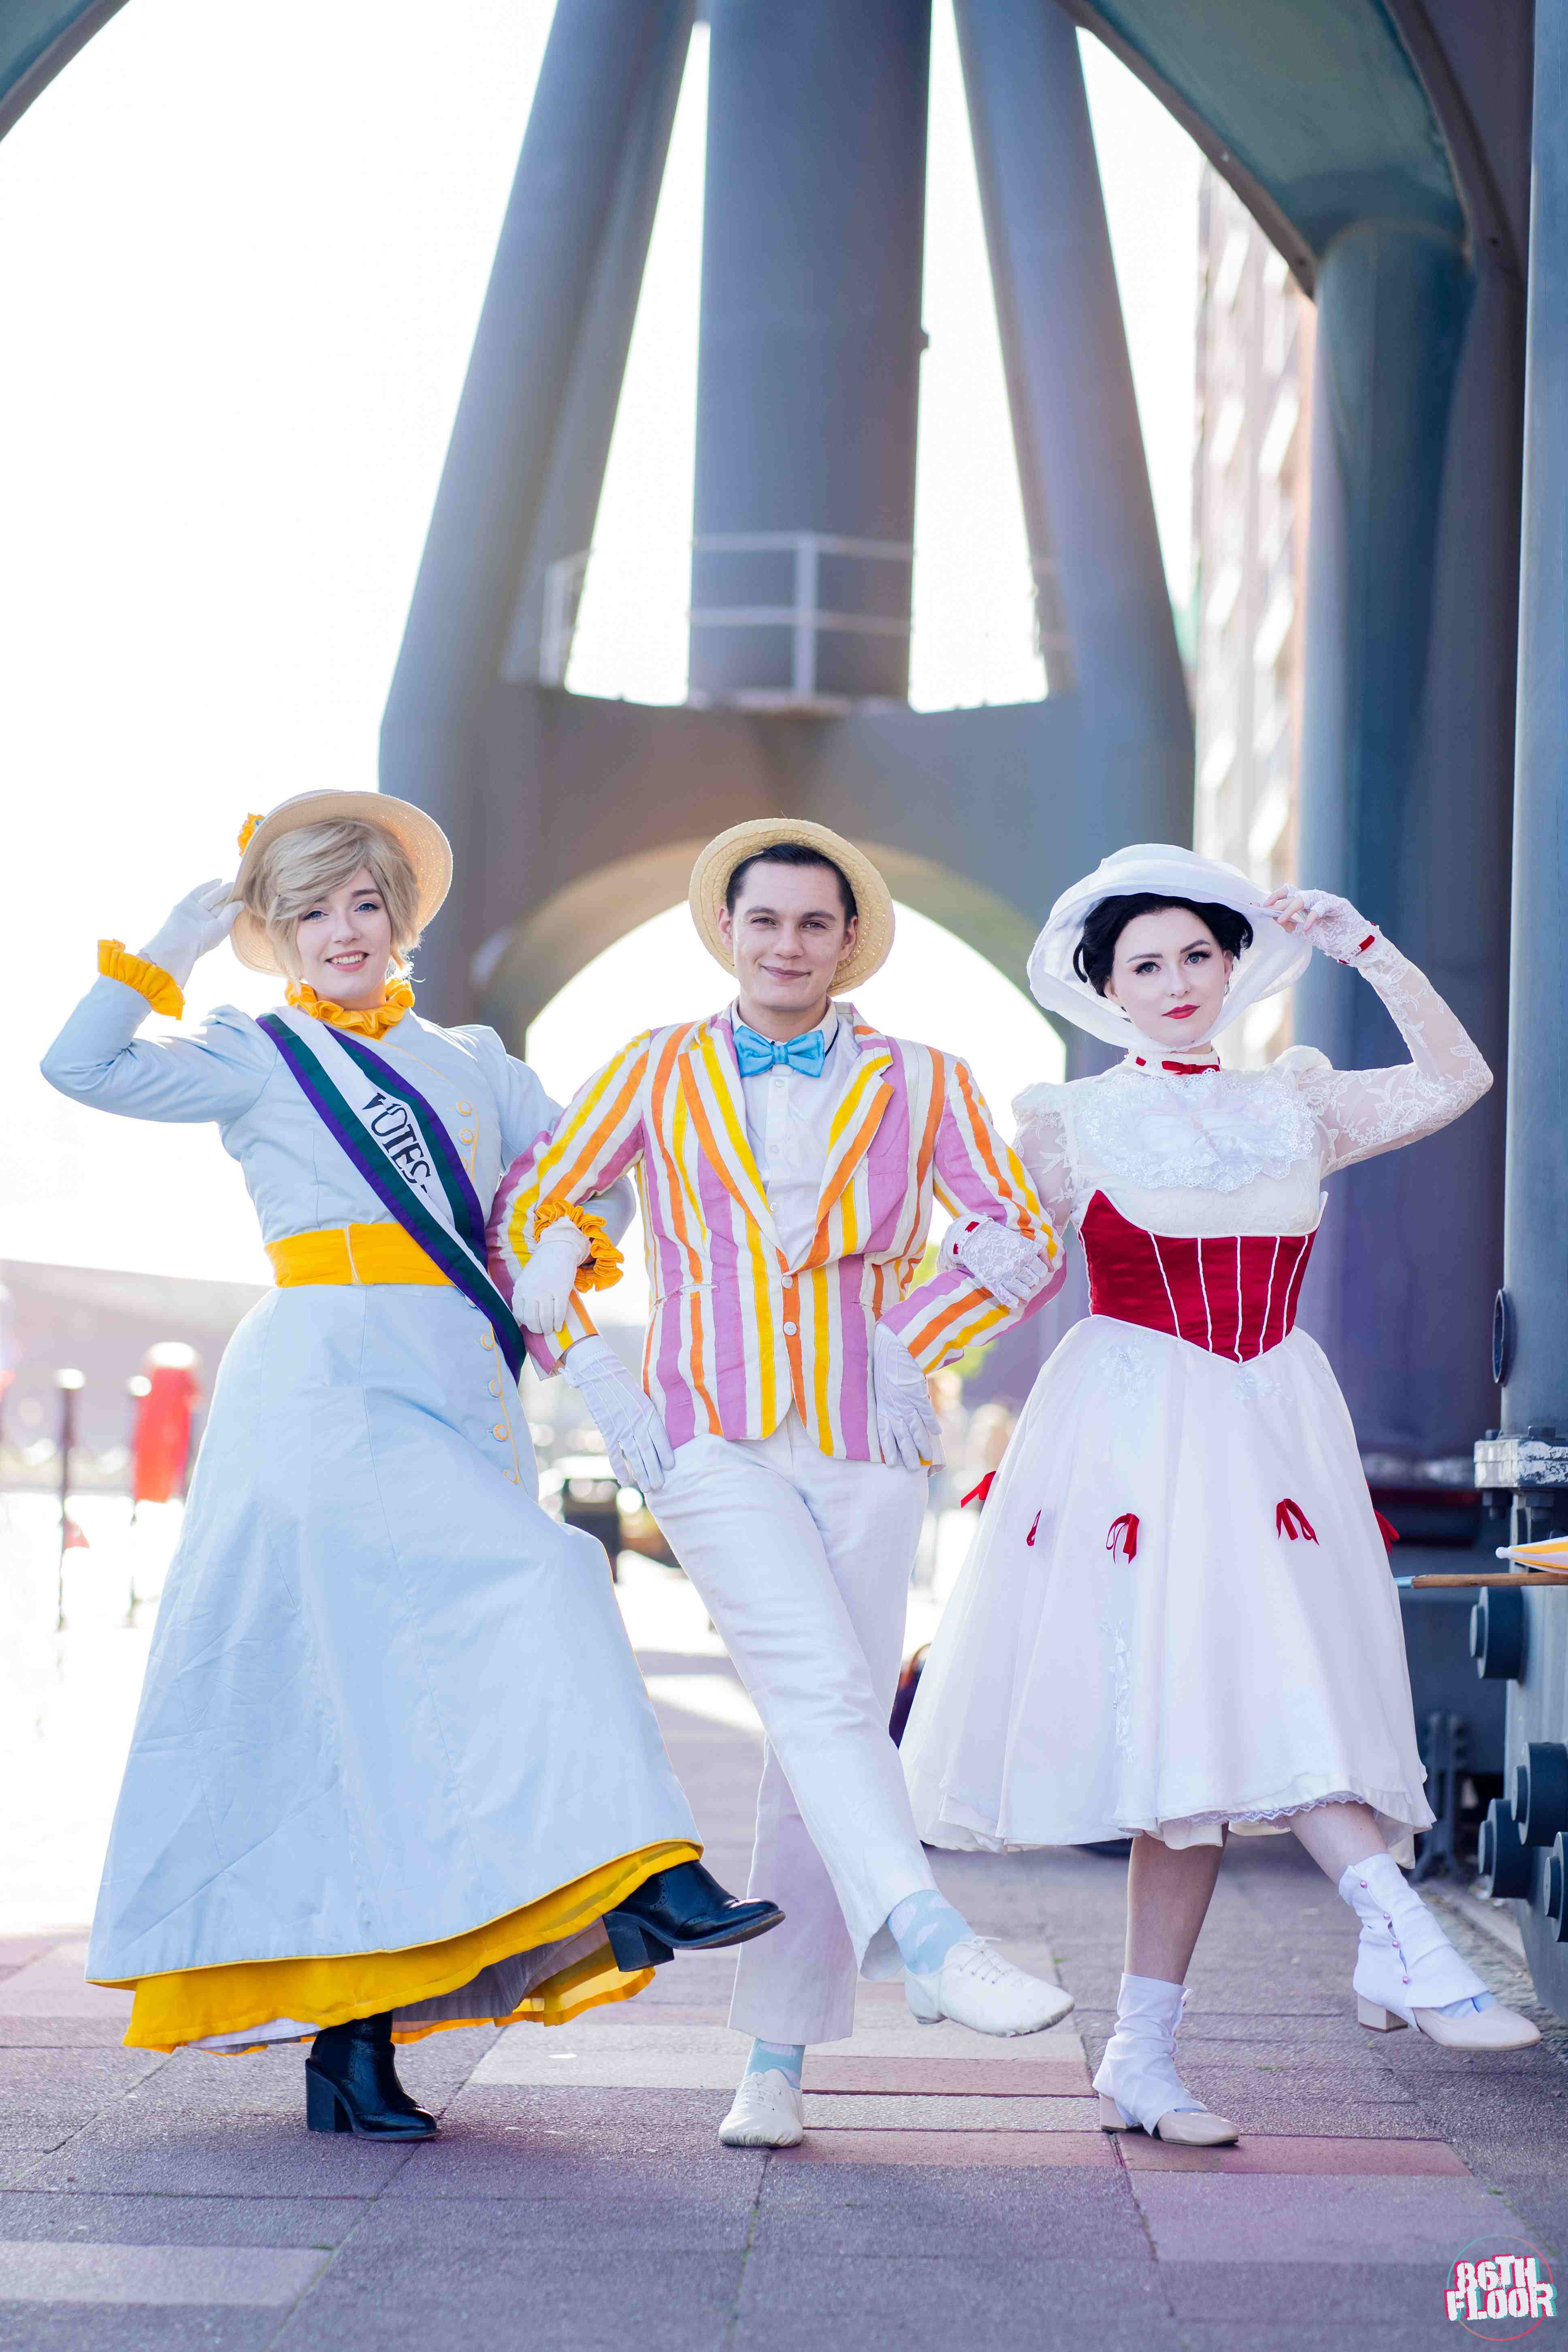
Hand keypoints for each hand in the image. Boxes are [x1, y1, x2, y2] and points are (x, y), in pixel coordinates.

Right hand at [138, 879, 239, 988]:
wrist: (181, 941)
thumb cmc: (204, 939)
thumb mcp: (223, 926)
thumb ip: (231, 913)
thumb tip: (241, 903)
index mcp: (213, 927)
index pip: (225, 913)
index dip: (234, 903)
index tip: (244, 895)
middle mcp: (204, 919)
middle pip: (218, 904)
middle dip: (228, 895)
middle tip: (239, 886)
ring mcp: (195, 911)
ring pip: (210, 897)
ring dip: (221, 890)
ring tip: (232, 883)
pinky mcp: (186, 904)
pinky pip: (198, 893)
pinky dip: (207, 886)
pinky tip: (218, 881)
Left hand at [512, 1220, 590, 1332]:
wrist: (557, 1250)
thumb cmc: (541, 1267)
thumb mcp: (525, 1280)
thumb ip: (521, 1297)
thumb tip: (519, 1321)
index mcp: (520, 1288)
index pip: (519, 1314)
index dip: (525, 1323)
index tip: (531, 1324)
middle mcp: (531, 1291)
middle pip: (531, 1319)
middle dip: (537, 1329)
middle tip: (541, 1330)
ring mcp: (546, 1292)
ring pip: (545, 1319)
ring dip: (547, 1328)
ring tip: (550, 1330)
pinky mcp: (561, 1291)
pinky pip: (559, 1313)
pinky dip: (558, 1322)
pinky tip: (559, 1326)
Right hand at [562, 1335, 675, 1493]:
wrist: (599, 1372)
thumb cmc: (622, 1384)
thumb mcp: (641, 1396)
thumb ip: (648, 1414)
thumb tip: (656, 1433)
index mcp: (648, 1410)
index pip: (660, 1436)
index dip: (666, 1453)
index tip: (671, 1467)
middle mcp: (637, 1420)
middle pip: (648, 1450)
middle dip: (654, 1470)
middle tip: (660, 1486)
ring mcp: (621, 1426)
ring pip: (633, 1455)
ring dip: (641, 1473)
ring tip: (648, 1488)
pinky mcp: (607, 1429)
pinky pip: (614, 1454)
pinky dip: (620, 1469)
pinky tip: (626, 1481)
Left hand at [872, 1322, 943, 1472]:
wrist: (893, 1346)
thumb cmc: (885, 1362)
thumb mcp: (882, 1383)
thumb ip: (887, 1398)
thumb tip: (893, 1407)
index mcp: (882, 1405)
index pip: (884, 1433)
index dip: (888, 1449)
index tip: (891, 1464)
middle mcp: (893, 1407)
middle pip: (901, 1436)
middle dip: (907, 1454)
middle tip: (913, 1469)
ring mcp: (906, 1401)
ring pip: (915, 1428)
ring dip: (921, 1444)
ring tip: (927, 1458)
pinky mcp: (917, 1393)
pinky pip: (925, 1412)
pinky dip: (931, 1423)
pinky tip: (937, 1433)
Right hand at [943, 1216, 1054, 1309]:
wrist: (974, 1237)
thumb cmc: (1000, 1238)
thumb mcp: (1023, 1240)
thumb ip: (1041, 1253)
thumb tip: (1052, 1270)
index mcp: (1025, 1254)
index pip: (1042, 1271)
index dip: (1038, 1271)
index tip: (1031, 1268)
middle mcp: (1016, 1266)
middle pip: (1034, 1282)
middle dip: (1030, 1280)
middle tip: (1021, 1275)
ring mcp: (1003, 1276)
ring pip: (1024, 1292)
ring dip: (1023, 1290)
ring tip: (1017, 1284)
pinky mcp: (991, 1282)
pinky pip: (1008, 1299)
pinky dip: (1014, 1303)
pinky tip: (1016, 1302)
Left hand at [1262, 887, 1375, 963]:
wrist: (1354, 946)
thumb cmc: (1332, 938)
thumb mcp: (1306, 934)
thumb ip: (1291, 925)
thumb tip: (1274, 917)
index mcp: (1306, 905)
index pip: (1288, 895)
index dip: (1274, 898)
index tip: (1261, 906)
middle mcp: (1315, 900)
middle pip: (1293, 894)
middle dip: (1279, 904)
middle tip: (1268, 912)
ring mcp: (1326, 900)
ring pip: (1304, 897)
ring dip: (1290, 908)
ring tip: (1280, 920)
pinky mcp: (1338, 904)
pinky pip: (1321, 906)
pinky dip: (1312, 917)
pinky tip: (1307, 927)